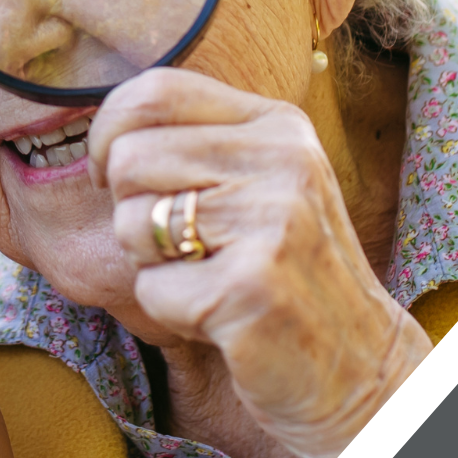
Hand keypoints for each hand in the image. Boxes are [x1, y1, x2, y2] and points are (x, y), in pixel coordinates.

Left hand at [88, 68, 430, 457]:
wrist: (359, 367)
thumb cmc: (288, 275)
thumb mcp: (261, 185)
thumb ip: (197, 145)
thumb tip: (98, 129)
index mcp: (279, 125)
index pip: (155, 90)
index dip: (109, 133)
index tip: (114, 177)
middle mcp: (282, 161)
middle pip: (129, 158)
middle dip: (132, 212)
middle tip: (183, 248)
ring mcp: (273, 222)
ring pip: (132, 222)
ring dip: (152, 265)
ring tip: (211, 279)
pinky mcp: (252, 288)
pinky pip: (151, 289)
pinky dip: (170, 313)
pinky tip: (220, 318)